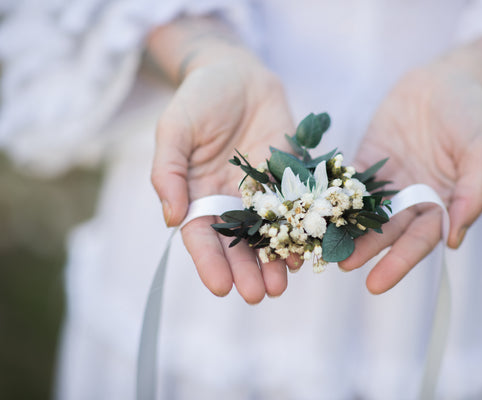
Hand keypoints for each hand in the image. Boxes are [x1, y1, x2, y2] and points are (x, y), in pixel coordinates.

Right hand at [151, 53, 295, 303]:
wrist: (238, 73)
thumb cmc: (199, 98)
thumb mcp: (174, 129)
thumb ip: (168, 171)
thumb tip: (171, 218)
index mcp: (197, 194)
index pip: (201, 236)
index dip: (209, 263)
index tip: (221, 287)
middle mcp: (230, 200)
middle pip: (237, 244)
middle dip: (246, 271)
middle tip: (257, 295)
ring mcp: (262, 192)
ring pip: (269, 234)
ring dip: (275, 260)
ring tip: (282, 284)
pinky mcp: (289, 178)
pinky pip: (296, 209)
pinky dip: (301, 230)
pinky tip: (307, 250)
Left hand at [338, 66, 481, 292]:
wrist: (445, 78)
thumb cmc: (471, 115)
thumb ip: (471, 193)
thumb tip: (455, 239)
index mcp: (441, 204)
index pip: (419, 241)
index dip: (398, 262)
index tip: (375, 284)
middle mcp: (411, 200)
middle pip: (386, 232)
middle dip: (364, 250)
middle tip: (338, 265)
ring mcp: (387, 182)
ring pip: (362, 212)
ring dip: (343, 229)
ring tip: (320, 245)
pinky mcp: (366, 161)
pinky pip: (347, 182)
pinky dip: (331, 196)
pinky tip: (311, 208)